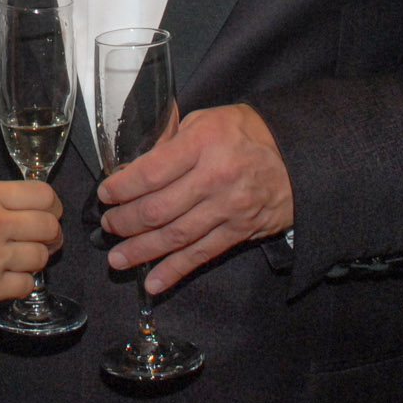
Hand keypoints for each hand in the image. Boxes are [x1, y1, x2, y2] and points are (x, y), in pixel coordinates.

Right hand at [0, 180, 62, 315]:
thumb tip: (20, 211)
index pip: (43, 195)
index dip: (53, 205)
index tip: (50, 212)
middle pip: (49, 227)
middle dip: (51, 233)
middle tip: (43, 238)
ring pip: (41, 257)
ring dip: (35, 258)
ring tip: (19, 258)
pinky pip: (26, 285)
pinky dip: (20, 283)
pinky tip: (6, 277)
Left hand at [97, 103, 292, 293]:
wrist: (296, 156)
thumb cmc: (244, 133)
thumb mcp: (204, 120)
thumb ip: (169, 140)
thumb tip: (133, 163)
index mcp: (202, 144)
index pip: (150, 173)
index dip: (122, 188)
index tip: (105, 195)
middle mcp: (214, 178)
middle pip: (158, 209)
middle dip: (126, 222)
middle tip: (109, 226)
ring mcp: (228, 208)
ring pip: (176, 237)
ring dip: (142, 251)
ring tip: (117, 259)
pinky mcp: (239, 231)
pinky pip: (202, 255)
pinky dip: (175, 271)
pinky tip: (153, 282)